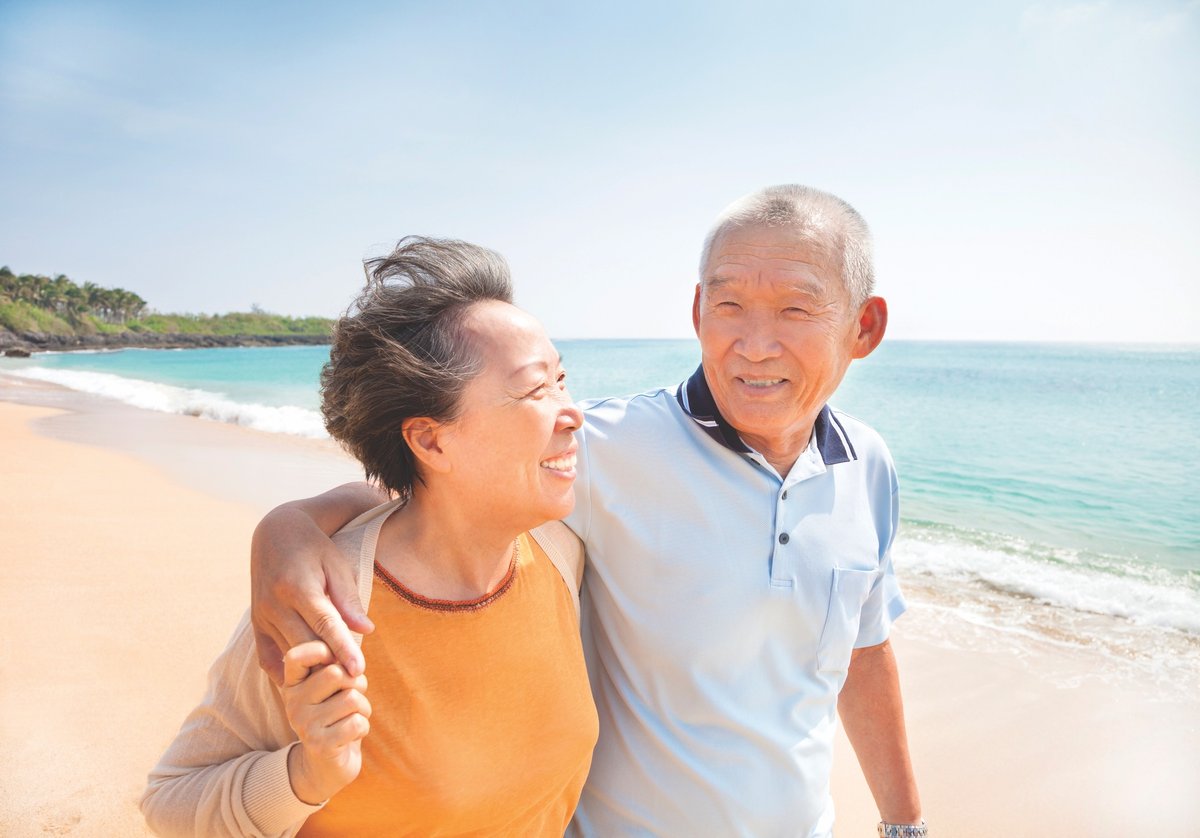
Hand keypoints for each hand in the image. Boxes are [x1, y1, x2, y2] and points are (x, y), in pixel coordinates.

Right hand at [251, 504, 374, 683]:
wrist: (276, 534)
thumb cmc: (315, 549)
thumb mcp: (336, 566)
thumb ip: (348, 600)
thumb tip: (367, 630)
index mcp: (298, 588)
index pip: (325, 626)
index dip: (343, 649)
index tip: (359, 670)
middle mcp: (275, 605)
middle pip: (305, 645)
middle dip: (330, 664)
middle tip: (354, 680)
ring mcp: (261, 617)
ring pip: (289, 654)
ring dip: (312, 669)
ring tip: (337, 681)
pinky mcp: (256, 625)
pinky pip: (268, 659)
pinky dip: (286, 672)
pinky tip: (305, 681)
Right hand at [282, 641, 370, 804]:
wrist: (326, 765)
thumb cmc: (336, 715)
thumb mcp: (332, 688)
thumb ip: (336, 664)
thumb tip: (353, 644)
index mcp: (294, 683)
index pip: (297, 655)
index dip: (323, 651)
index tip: (338, 662)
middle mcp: (293, 702)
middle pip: (337, 673)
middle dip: (358, 683)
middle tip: (353, 698)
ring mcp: (304, 724)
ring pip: (352, 698)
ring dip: (363, 708)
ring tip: (352, 717)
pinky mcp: (319, 744)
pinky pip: (357, 723)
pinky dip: (363, 727)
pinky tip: (351, 735)